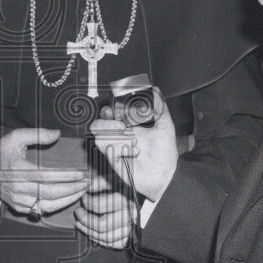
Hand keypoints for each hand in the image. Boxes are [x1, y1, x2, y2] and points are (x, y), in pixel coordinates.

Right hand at [0, 127, 89, 215]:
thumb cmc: (0, 153)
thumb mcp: (15, 137)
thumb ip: (37, 134)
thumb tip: (57, 133)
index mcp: (17, 169)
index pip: (46, 176)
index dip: (65, 176)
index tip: (80, 174)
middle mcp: (18, 187)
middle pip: (50, 193)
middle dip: (72, 189)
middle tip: (87, 183)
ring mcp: (18, 200)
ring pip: (48, 205)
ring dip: (68, 200)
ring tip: (81, 191)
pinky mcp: (19, 207)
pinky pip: (41, 210)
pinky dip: (57, 206)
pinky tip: (68, 198)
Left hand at [74, 175, 133, 248]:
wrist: (141, 197)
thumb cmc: (126, 187)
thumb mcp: (114, 178)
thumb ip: (99, 182)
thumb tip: (87, 187)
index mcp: (126, 201)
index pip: (98, 206)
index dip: (86, 202)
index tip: (83, 197)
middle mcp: (130, 217)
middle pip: (101, 225)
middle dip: (85, 219)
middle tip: (78, 212)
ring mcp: (130, 229)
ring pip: (106, 237)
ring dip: (89, 231)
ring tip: (80, 223)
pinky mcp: (129, 238)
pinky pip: (113, 244)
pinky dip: (99, 240)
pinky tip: (91, 233)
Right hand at [90, 87, 177, 202]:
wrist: (166, 173)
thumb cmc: (165, 152)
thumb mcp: (165, 125)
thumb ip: (160, 107)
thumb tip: (156, 90)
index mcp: (127, 125)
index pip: (108, 113)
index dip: (107, 110)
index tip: (116, 110)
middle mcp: (119, 136)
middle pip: (96, 125)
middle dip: (106, 123)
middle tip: (122, 126)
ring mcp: (116, 148)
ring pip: (99, 137)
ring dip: (115, 137)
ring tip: (132, 141)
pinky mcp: (115, 160)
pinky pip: (108, 151)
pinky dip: (121, 149)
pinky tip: (133, 152)